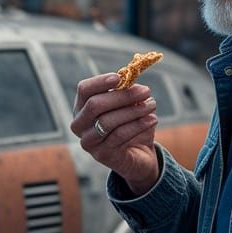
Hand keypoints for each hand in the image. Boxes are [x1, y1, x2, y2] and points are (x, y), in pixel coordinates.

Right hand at [70, 74, 159, 193]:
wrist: (137, 155)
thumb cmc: (130, 125)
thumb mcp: (127, 105)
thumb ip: (125, 91)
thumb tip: (131, 77)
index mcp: (81, 108)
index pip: (84, 90)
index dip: (100, 82)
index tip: (120, 77)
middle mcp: (79, 125)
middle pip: (95, 105)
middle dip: (122, 96)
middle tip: (146, 91)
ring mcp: (88, 141)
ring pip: (108, 121)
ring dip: (133, 110)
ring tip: (152, 105)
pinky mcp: (101, 154)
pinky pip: (119, 136)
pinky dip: (138, 125)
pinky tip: (152, 119)